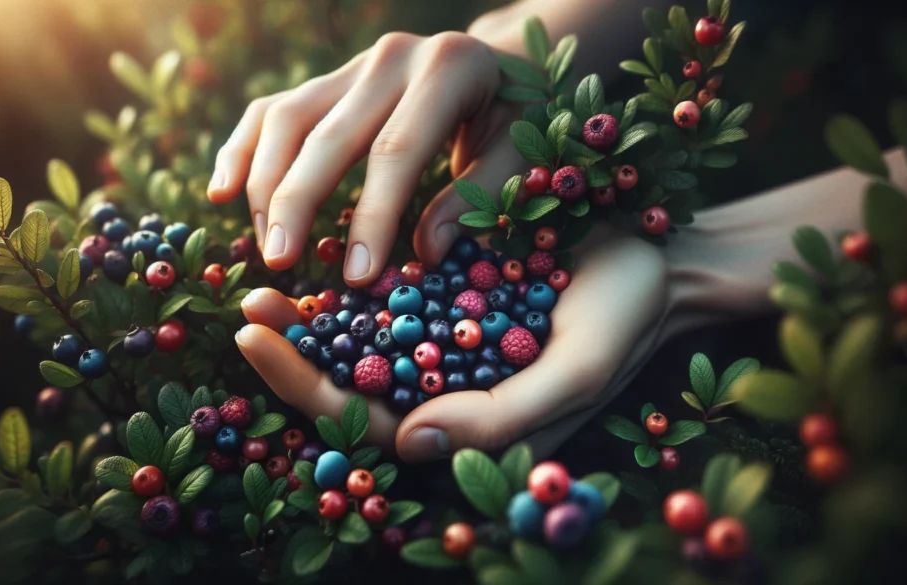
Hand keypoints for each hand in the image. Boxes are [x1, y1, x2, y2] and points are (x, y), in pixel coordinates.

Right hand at [206, 31, 527, 284]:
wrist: (503, 64)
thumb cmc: (519, 119)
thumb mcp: (521, 153)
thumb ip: (478, 199)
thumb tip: (425, 254)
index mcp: (448, 69)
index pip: (396, 150)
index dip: (373, 216)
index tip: (355, 277)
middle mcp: (392, 58)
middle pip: (327, 134)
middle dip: (298, 202)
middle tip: (282, 264)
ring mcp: (354, 66)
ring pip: (286, 119)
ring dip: (265, 185)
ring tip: (267, 246)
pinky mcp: (330, 82)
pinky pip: (270, 112)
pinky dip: (241, 151)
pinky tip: (221, 194)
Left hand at [236, 227, 672, 462]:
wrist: (658, 262)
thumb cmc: (625, 319)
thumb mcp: (575, 370)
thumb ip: (501, 419)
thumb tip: (413, 442)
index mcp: (471, 422)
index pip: (373, 424)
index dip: (309, 390)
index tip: (257, 341)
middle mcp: (449, 392)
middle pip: (354, 390)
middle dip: (294, 357)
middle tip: (248, 311)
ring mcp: (446, 350)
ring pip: (364, 348)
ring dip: (311, 321)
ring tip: (264, 288)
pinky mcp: (451, 306)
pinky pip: (388, 305)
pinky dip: (351, 290)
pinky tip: (318, 260)